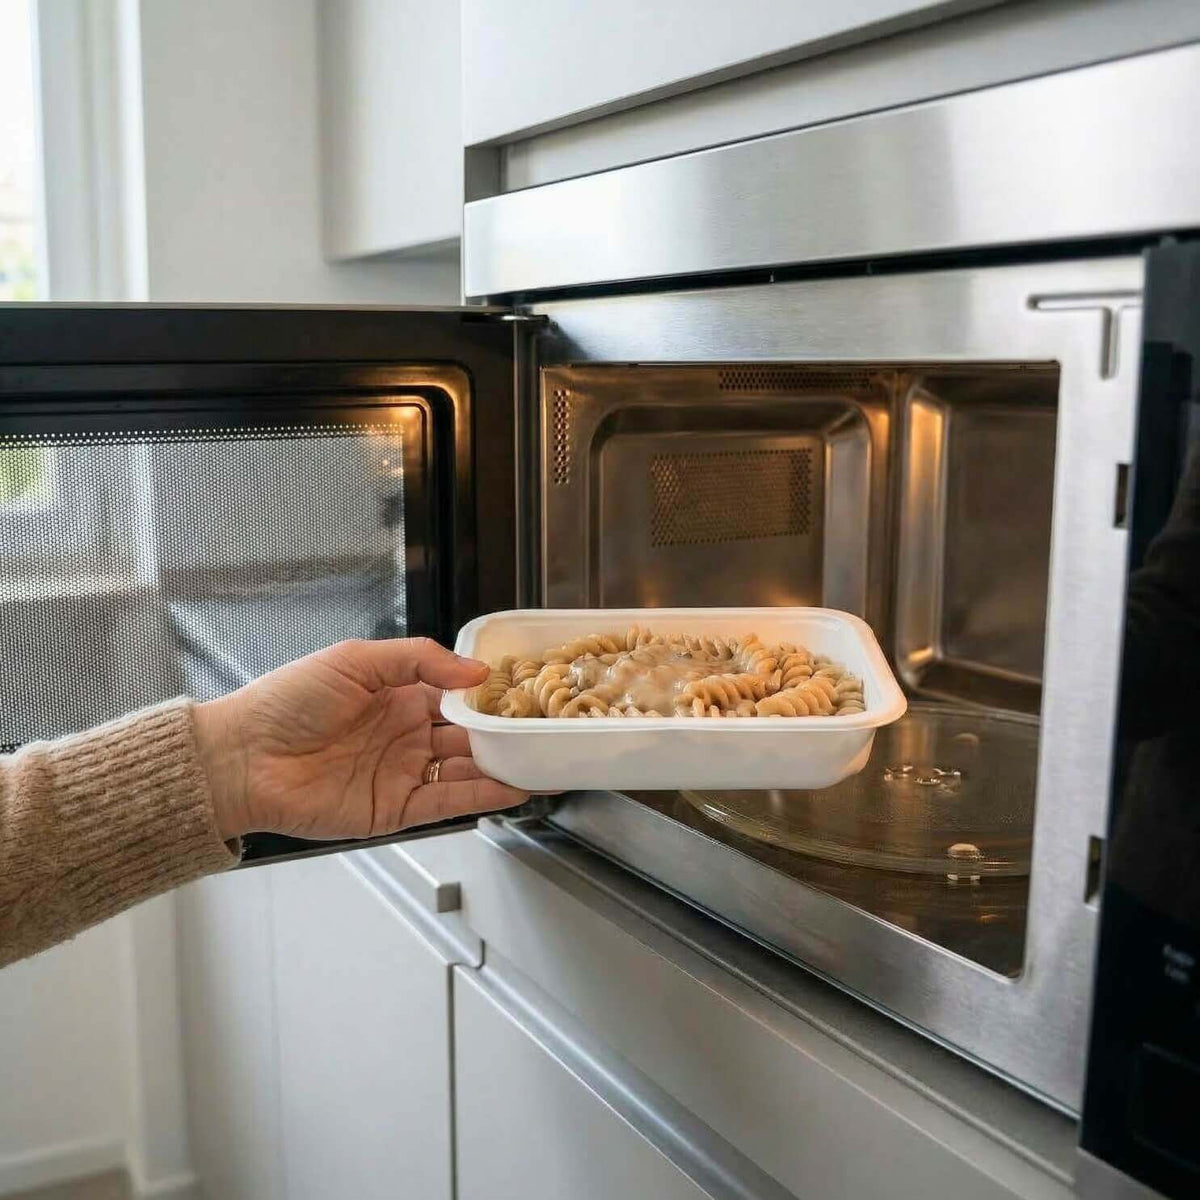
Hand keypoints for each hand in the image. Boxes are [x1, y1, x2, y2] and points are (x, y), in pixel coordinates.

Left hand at [193, 638, 525, 841]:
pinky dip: (480, 797)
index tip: (522, 692)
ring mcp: (402, 772)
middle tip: (543, 731)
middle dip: (504, 734)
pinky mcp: (394, 809)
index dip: (488, 695)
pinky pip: (446, 801)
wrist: (242, 756)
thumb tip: (475, 669)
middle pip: (468, 735)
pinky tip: (512, 789)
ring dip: (502, 767)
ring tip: (541, 762)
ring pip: (465, 770)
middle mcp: (405, 734)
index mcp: (397, 695)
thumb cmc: (287, 701)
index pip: (456, 695)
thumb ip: (419, 659)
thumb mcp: (355, 659)